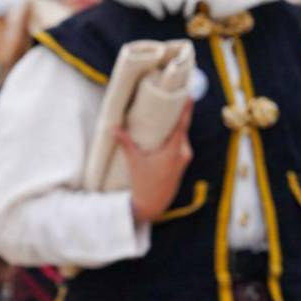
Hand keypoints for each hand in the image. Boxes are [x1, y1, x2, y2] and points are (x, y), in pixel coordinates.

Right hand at [120, 103, 193, 223]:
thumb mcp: (134, 162)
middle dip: (177, 115)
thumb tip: (112, 128)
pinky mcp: (182, 163)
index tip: (188, 95)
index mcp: (174, 150)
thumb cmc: (143, 183)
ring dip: (175, 127)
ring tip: (167, 113)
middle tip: (171, 99)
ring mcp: (184, 159)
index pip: (182, 125)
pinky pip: (181, 144)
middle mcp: (183, 153)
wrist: (152, 205)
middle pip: (182, 129)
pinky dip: (175, 137)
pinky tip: (167, 132)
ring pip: (182, 137)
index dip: (186, 109)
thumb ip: (125, 143)